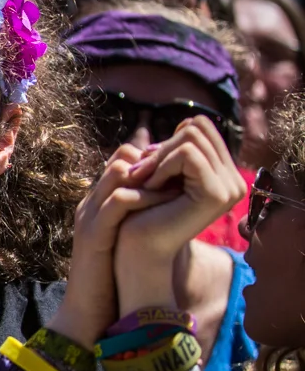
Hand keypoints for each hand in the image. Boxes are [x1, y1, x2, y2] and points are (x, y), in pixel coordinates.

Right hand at [55, 144, 172, 344]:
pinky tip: (168, 201)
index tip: (182, 171)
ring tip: (180, 182)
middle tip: (185, 170)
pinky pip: (119, 201)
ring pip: (119, 171)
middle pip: (122, 157)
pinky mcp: (94, 233)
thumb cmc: (113, 279)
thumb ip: (144, 219)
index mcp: (99, 203)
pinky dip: (145, 197)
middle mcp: (91, 203)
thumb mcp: (129, 240)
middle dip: (156, 160)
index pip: (125, 159)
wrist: (86, 312)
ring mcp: (90, 215)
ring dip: (153, 174)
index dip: (155, 159)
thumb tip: (176, 204)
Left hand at [113, 119, 246, 313]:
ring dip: (159, 156)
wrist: (137, 248)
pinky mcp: (217, 194)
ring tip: (145, 181)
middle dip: (163, 146)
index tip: (147, 165)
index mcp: (223, 174)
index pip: (200, 127)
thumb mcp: (160, 174)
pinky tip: (150, 187)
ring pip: (192, 136)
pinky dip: (161, 165)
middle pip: (198, 127)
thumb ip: (177, 149)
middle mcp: (233, 180)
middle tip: (142, 173)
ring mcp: (230, 188)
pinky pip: (188, 154)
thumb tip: (186, 123)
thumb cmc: (142, 210)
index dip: (168, 139)